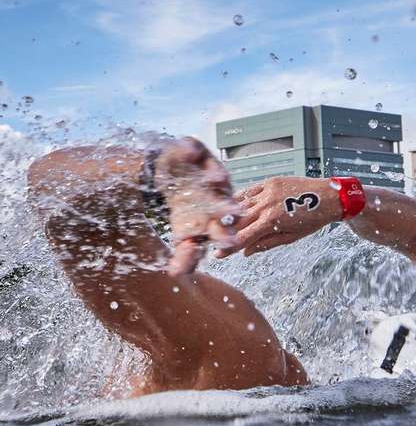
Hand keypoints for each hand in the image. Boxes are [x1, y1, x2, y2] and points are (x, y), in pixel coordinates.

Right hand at [154, 137, 241, 275]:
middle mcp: (219, 193)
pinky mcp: (195, 152)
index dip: (225, 234)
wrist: (170, 179)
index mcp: (219, 215)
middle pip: (225, 201)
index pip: (225, 227)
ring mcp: (209, 171)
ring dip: (216, 176)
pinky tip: (188, 152)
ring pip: (215, 173)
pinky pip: (194, 150)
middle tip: (234, 214)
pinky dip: (190, 150)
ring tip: (216, 179)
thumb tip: (176, 276)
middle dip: (228, 208)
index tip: (229, 244)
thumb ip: (184, 255)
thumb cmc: (186, 211)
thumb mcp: (184, 235)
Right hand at [214, 176, 342, 258]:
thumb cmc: (314, 218)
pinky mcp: (270, 181)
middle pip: (238, 221)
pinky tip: (235, 206)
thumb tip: (247, 252)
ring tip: (223, 224)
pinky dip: (241, 199)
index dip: (229, 248)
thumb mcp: (291, 237)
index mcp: (272, 221)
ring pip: (241, 205)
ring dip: (231, 216)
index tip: (218, 255)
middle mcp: (266, 205)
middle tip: (216, 240)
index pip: (244, 237)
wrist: (329, 197)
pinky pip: (249, 191)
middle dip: (226, 232)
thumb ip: (267, 243)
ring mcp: (267, 191)